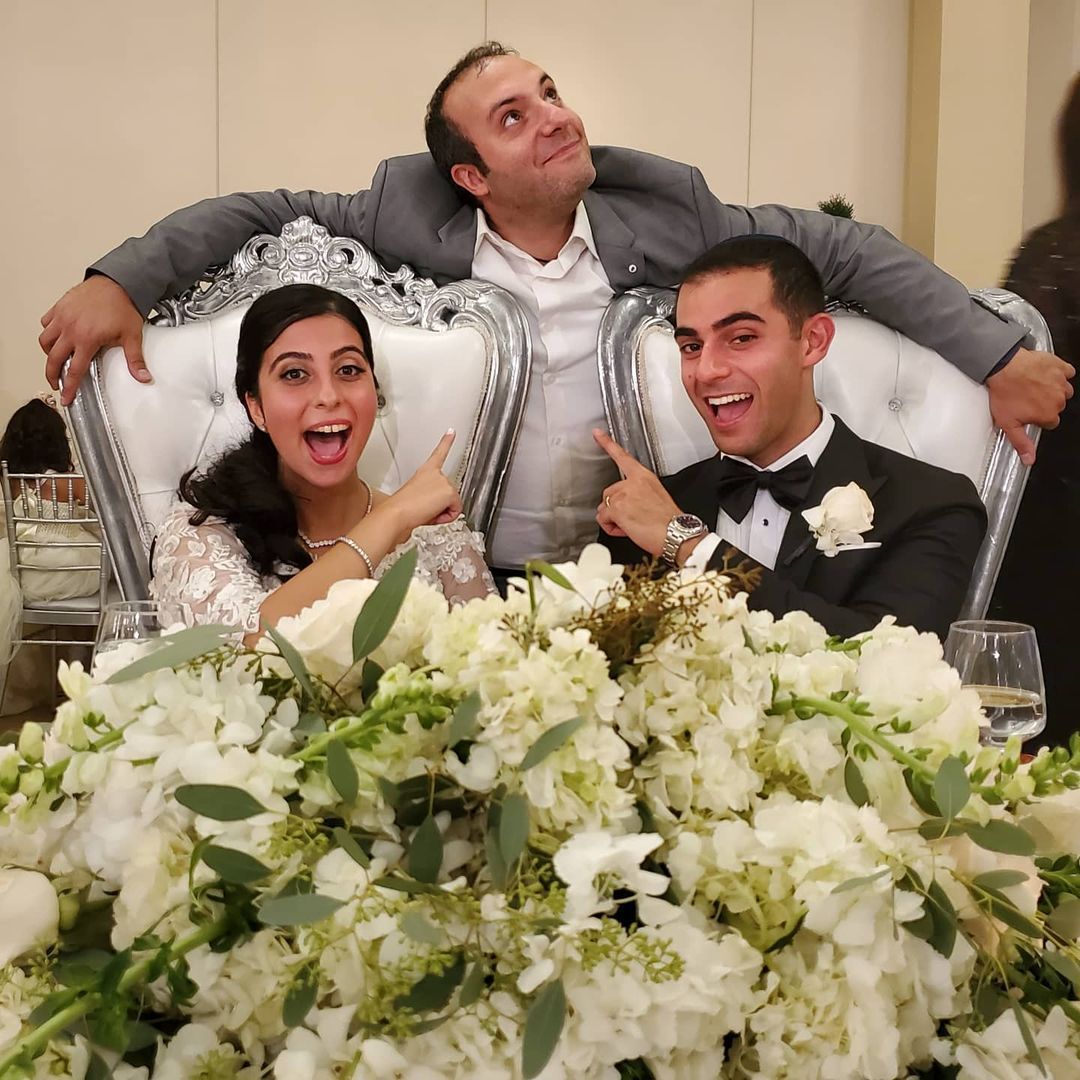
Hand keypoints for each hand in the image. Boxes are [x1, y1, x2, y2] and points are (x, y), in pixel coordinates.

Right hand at [39, 276, 148, 405]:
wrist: (118, 282)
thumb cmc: (124, 306)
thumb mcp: (132, 336)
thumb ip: (135, 360)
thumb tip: (144, 378)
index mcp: (87, 339)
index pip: (74, 370)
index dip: (69, 387)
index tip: (66, 397)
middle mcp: (70, 329)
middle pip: (53, 358)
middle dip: (52, 374)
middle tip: (56, 383)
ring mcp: (62, 317)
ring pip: (45, 340)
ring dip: (48, 353)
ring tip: (55, 360)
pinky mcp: (60, 306)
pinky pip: (46, 322)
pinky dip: (48, 332)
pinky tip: (56, 337)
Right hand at [383, 430, 462, 539]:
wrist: (397, 512)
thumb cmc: (401, 508)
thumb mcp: (416, 498)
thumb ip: (429, 498)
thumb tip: (434, 509)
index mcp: (426, 471)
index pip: (438, 453)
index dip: (446, 441)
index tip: (452, 431)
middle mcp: (436, 474)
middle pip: (449, 493)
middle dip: (441, 505)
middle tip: (424, 509)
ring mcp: (444, 482)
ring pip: (453, 503)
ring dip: (442, 512)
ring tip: (426, 511)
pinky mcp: (449, 492)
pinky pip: (456, 510)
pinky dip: (447, 517)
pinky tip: (432, 513)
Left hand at [593, 428, 682, 556]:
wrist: (676, 534)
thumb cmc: (670, 522)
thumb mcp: (657, 498)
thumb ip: (638, 493)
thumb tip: (628, 504)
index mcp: (644, 477)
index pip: (623, 457)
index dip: (607, 443)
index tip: (597, 433)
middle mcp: (633, 482)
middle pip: (608, 492)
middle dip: (615, 508)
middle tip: (633, 518)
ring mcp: (624, 494)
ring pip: (604, 507)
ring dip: (614, 519)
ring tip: (633, 525)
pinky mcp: (617, 508)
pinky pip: (603, 518)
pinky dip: (611, 528)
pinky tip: (626, 529)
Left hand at [986, 347, 1074, 465]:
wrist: (1003, 367)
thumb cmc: (1005, 392)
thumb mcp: (1008, 424)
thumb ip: (1021, 443)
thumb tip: (1029, 460)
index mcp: (1048, 415)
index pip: (1050, 422)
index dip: (1038, 418)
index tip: (1029, 412)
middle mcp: (1058, 400)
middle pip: (1056, 406)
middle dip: (1044, 404)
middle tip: (1027, 398)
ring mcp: (1061, 383)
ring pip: (1063, 390)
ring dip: (1052, 390)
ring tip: (1034, 387)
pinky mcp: (1060, 367)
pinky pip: (1067, 372)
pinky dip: (1059, 374)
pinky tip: (1046, 375)